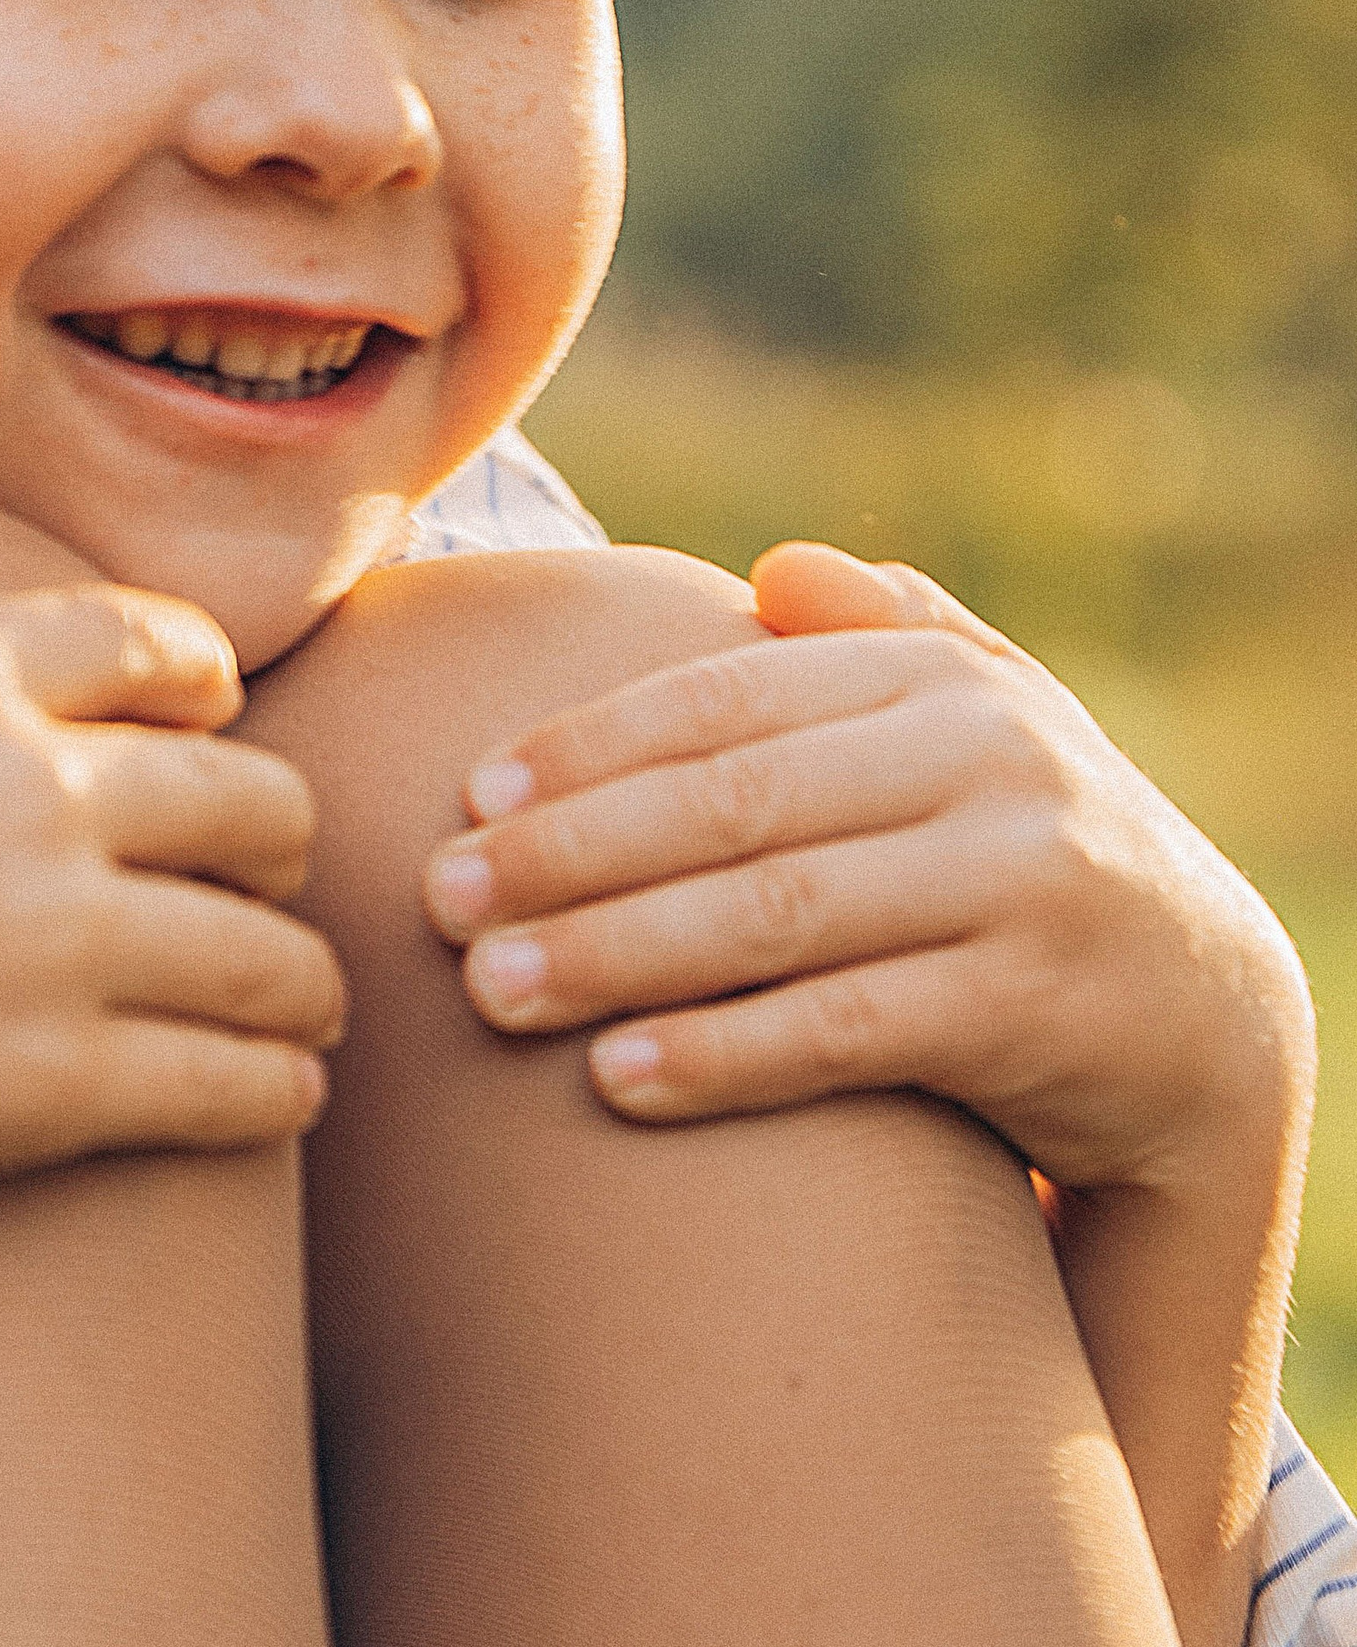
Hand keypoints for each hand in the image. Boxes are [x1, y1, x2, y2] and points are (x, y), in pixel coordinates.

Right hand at [0, 502, 340, 1401]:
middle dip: (278, 830)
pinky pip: (227, 1083)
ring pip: (262, 949)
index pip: (148, 648)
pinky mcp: (52, 1085)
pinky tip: (282, 1094)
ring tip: (304, 1003)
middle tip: (274, 866)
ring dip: (300, 973)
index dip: (206, 679)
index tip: (222, 713)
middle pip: (246, 797)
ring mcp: (55, 943)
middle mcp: (34, 793)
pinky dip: (275, 1087)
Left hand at [421, 542, 1310, 1194]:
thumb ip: (881, 638)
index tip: (465, 795)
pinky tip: (616, 1079)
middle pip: (731, 807)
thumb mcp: (983, 724)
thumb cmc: (1027, 852)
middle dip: (567, 854)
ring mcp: (1017, 885)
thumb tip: (774, 567)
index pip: (723, 704)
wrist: (1207, 1016)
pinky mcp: (1034, 1012)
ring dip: (613, 956)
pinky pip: (845, 1034)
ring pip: (774, 918)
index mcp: (938, 680)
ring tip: (491, 993)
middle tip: (439, 903)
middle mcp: (987, 763)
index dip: (585, 748)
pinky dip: (723, 1054)